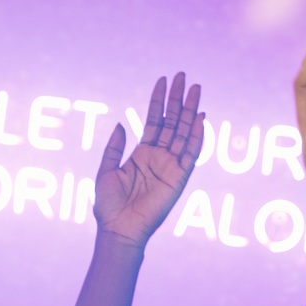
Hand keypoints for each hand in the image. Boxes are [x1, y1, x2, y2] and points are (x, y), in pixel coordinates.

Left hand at [92, 73, 205, 247]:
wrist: (119, 229)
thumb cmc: (109, 205)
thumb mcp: (105, 171)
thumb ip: (114, 148)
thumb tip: (121, 124)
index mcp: (141, 153)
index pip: (154, 120)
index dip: (158, 100)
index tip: (162, 80)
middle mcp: (158, 157)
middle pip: (172, 121)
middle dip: (177, 99)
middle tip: (182, 76)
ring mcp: (170, 166)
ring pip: (183, 132)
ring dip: (190, 111)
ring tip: (195, 89)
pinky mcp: (179, 178)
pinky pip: (191, 154)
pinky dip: (196, 137)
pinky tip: (200, 119)